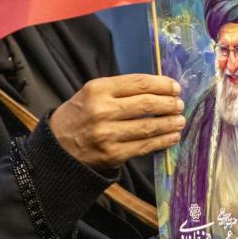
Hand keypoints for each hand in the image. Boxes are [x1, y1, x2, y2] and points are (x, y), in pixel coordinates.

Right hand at [49, 74, 184, 167]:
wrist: (57, 146)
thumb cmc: (80, 115)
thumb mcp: (93, 93)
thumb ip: (121, 89)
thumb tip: (159, 89)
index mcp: (98, 89)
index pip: (139, 83)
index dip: (162, 85)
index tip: (175, 87)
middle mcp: (102, 110)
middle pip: (146, 104)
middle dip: (169, 103)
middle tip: (180, 104)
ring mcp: (107, 134)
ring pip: (148, 126)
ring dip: (169, 123)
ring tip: (180, 120)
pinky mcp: (112, 155)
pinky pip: (144, 146)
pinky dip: (162, 141)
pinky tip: (172, 137)